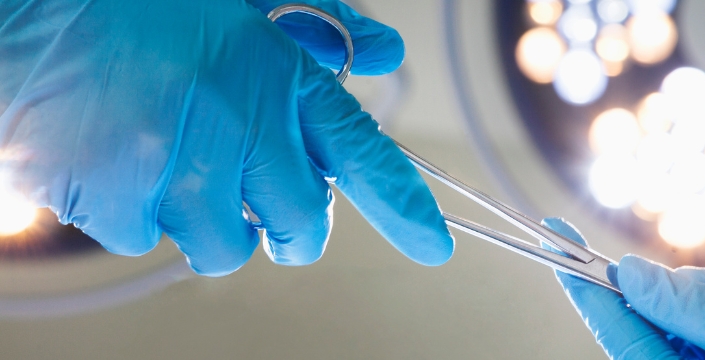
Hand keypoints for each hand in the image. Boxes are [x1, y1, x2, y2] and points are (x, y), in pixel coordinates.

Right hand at [0, 0, 453, 274]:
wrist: (26, 6)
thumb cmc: (139, 2)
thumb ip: (321, 26)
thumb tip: (380, 54)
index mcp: (278, 75)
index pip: (364, 155)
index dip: (405, 206)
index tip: (435, 244)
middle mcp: (240, 130)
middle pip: (301, 227)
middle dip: (292, 228)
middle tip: (265, 205)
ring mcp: (178, 171)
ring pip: (225, 246)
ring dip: (212, 220)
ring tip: (173, 161)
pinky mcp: (117, 202)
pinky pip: (149, 240)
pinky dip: (139, 212)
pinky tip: (117, 158)